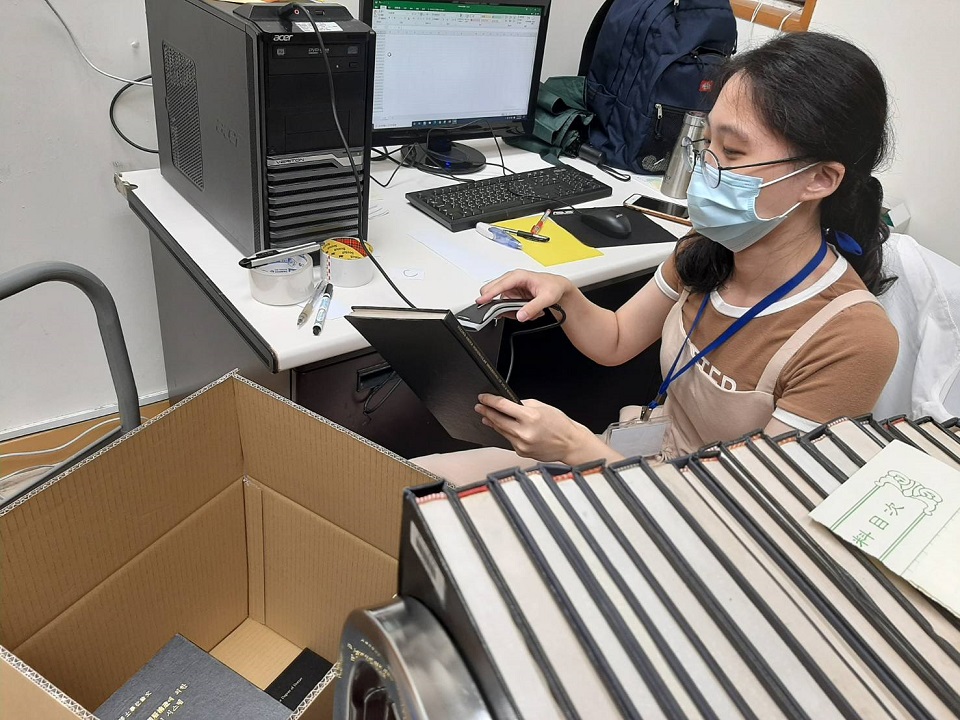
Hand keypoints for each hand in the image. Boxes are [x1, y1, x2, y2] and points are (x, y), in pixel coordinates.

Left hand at [476, 394, 604, 463]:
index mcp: (530, 417)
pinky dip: (506, 433)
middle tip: (479, 407)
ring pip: (501, 431)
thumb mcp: (542, 407)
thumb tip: (507, 404)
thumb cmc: (560, 425)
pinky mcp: (521, 452)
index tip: (483, 398)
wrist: (570, 444)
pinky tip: (505, 428)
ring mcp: (522, 444)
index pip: (503, 406)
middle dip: (486, 412)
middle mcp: (524, 432)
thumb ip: (523, 405)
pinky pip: (509, 440)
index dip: (490, 401)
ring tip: (486, 417)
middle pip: (497, 420)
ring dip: (492, 423)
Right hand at [477, 270, 572, 322]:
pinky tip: (527, 311)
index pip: (499, 285)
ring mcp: (511, 288)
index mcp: (519, 276)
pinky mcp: (512, 295)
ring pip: (499, 302)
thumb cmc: (553, 287)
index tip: (481, 301)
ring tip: (529, 312)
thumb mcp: (547, 298)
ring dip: (509, 310)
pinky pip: (505, 306)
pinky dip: (513, 312)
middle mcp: (512, 281)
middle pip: (492, 290)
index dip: (489, 294)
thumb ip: (533, 307)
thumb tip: (520, 315)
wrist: (558, 288)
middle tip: (504, 313)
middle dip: (496, 304)